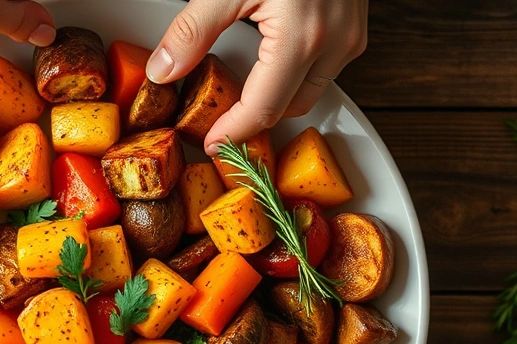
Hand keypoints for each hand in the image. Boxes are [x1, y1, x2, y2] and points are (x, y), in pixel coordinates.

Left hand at [146, 0, 367, 153]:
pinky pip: (322, 67)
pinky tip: (268, 64)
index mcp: (303, 39)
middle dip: (253, 119)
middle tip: (218, 121)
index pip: (264, 109)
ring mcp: (349, 36)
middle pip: (289, 107)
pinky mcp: (354, 26)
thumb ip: (192, 30)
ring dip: (276, 97)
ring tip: (238, 96)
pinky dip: (293, 74)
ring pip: (309, 91)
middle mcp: (335, 44)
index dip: (234, 132)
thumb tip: (162, 71)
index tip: (211, 143)